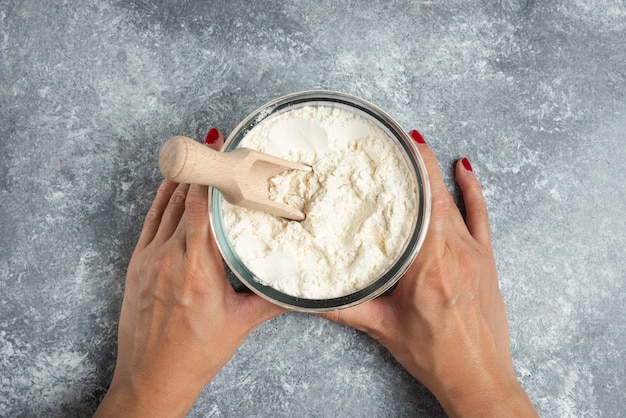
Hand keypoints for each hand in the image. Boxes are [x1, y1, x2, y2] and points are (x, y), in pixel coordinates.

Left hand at [96, 129, 284, 416]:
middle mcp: (170, 258)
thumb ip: (272, 300)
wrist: (151, 379)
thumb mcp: (240, 325)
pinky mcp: (136, 265)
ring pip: (164, 206)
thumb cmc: (195, 355)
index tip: (224, 152)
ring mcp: (149, 260)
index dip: (212, 176)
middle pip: (184, 200)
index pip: (203, 209)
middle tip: (216, 142)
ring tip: (194, 151)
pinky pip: (150, 221)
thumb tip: (303, 289)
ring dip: (181, 178)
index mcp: (198, 270)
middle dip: (202, 168)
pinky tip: (171, 184)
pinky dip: (161, 199)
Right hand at [321, 131, 536, 416]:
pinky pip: (482, 215)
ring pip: (456, 201)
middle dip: (416, 163)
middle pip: (435, 195)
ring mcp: (476, 252)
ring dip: (437, 172)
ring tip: (420, 144)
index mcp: (429, 264)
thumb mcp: (383, 329)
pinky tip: (465, 168)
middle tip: (397, 136)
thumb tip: (307, 299)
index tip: (399, 141)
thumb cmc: (436, 357)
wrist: (479, 379)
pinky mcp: (488, 259)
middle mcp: (455, 251)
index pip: (421, 204)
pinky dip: (473, 190)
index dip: (412, 168)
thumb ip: (344, 309)